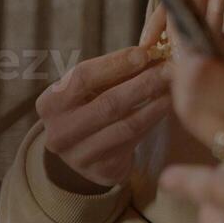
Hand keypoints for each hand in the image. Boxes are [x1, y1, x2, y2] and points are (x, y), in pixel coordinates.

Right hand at [35, 46, 171, 189]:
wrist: (82, 153)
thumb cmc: (87, 107)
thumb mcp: (88, 89)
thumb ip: (111, 71)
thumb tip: (148, 52)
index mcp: (49, 104)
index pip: (83, 77)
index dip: (116, 63)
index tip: (145, 53)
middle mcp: (58, 132)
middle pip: (108, 103)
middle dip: (143, 83)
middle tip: (169, 69)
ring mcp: (79, 156)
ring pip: (126, 124)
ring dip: (155, 103)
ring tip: (174, 87)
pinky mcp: (101, 170)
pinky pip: (134, 141)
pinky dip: (153, 121)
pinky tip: (167, 107)